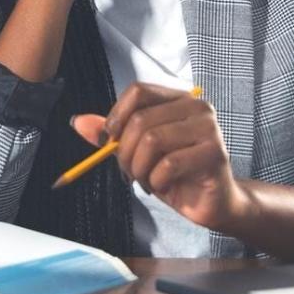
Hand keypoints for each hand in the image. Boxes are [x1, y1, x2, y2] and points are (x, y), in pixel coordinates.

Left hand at [70, 83, 250, 232]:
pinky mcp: (214, 152)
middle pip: (141, 119)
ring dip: (139, 168)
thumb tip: (78, 122)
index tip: (110, 140)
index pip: (138, 91)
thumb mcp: (139, 152)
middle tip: (129, 171)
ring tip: (145, 179)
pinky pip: (168, 164)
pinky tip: (162, 186)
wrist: (213, 202)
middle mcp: (196, 107)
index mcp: (178, 99)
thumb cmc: (177, 174)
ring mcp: (208, 128)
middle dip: (125, 152)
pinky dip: (156, 180)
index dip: (117, 115)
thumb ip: (113, 135)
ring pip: (152, 140)